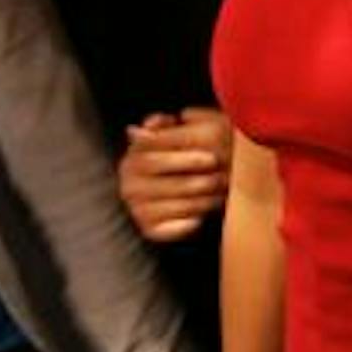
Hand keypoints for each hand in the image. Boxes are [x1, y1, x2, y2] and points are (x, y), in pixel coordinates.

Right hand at [120, 109, 232, 242]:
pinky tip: (201, 219)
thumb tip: (159, 120)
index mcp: (133, 159)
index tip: (212, 158)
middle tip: (219, 179)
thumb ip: (168, 128)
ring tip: (221, 196)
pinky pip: (167, 231)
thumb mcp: (177, 136)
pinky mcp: (149, 229)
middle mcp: (129, 186)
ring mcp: (137, 208)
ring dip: (199, 202)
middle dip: (194, 181)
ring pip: (171, 207)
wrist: (181, 187)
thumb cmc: (183, 155)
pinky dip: (183, 227)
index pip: (154, 158)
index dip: (184, 158)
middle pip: (164, 184)